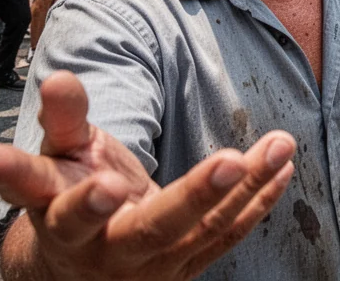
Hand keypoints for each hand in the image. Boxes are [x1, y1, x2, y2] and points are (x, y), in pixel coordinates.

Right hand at [0, 72, 294, 280]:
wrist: (75, 265)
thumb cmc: (65, 196)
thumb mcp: (57, 159)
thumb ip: (63, 119)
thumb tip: (61, 77)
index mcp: (65, 226)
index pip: (68, 214)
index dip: (85, 203)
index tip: (108, 183)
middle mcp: (110, 253)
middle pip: (152, 228)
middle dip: (194, 196)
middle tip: (230, 161)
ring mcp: (153, 265)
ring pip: (204, 228)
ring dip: (247, 187)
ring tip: (278, 145)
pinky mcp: (185, 267)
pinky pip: (227, 235)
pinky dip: (258, 202)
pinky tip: (282, 168)